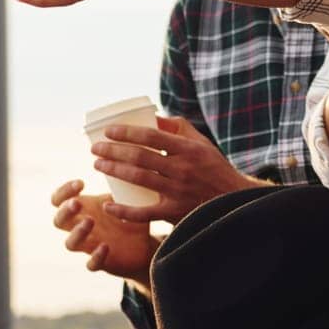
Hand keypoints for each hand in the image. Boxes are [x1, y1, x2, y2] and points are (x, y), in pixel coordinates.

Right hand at [50, 178, 158, 287]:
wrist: (146, 243)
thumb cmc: (131, 214)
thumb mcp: (125, 195)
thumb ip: (121, 178)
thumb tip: (127, 150)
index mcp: (84, 208)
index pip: (59, 200)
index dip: (63, 191)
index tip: (80, 182)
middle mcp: (81, 226)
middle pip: (58, 221)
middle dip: (65, 211)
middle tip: (77, 203)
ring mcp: (89, 246)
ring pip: (70, 244)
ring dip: (77, 232)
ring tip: (90, 221)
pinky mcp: (102, 262)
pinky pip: (91, 264)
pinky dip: (95, 257)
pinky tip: (105, 246)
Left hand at [91, 115, 268, 222]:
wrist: (233, 201)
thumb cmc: (214, 168)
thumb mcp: (201, 143)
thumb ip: (178, 127)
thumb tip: (151, 115)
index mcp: (189, 149)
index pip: (151, 135)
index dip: (126, 132)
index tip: (108, 131)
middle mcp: (182, 169)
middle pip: (139, 156)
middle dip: (112, 151)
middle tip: (95, 149)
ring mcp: (177, 192)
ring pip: (138, 179)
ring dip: (113, 171)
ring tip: (97, 165)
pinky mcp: (173, 213)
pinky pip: (143, 213)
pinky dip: (123, 211)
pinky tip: (109, 206)